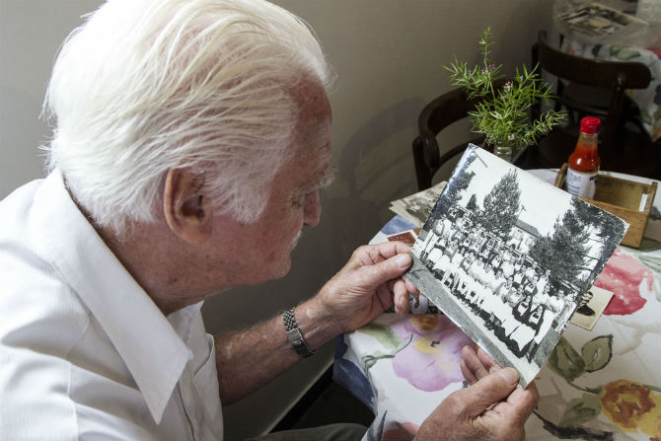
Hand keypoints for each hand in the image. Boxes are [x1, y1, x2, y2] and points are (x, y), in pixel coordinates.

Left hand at [315, 241, 418, 332]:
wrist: (334, 317)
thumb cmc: (339, 293)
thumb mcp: (363, 278)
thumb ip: (386, 269)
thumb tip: (406, 259)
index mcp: (371, 255)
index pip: (396, 248)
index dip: (409, 255)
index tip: (419, 265)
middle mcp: (380, 266)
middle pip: (404, 267)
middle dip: (410, 278)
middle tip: (413, 288)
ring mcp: (384, 281)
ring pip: (404, 283)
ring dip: (405, 294)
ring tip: (400, 303)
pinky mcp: (387, 296)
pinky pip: (401, 296)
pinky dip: (402, 302)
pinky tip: (398, 308)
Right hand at [415, 346, 538, 440]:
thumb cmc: (440, 437)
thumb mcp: (461, 405)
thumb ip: (489, 387)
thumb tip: (511, 373)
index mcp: (507, 427)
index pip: (527, 394)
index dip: (518, 371)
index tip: (504, 354)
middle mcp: (510, 432)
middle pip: (512, 393)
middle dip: (494, 369)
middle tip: (480, 350)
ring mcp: (502, 433)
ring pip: (500, 397)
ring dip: (484, 376)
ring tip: (469, 356)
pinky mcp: (493, 431)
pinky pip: (492, 406)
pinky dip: (481, 390)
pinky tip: (469, 372)